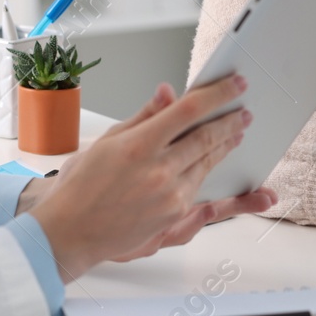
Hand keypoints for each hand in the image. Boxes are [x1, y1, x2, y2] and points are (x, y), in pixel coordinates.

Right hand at [28, 76, 258, 280]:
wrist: (72, 231)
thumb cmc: (82, 185)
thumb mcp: (108, 141)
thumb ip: (145, 116)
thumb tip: (167, 92)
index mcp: (139, 145)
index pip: (188, 110)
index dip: (217, 94)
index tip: (234, 84)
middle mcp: (158, 169)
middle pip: (206, 137)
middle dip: (229, 121)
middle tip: (243, 109)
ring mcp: (169, 195)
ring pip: (207, 162)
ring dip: (225, 145)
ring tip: (236, 132)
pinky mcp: (174, 215)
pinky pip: (198, 186)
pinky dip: (208, 169)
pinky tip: (214, 159)